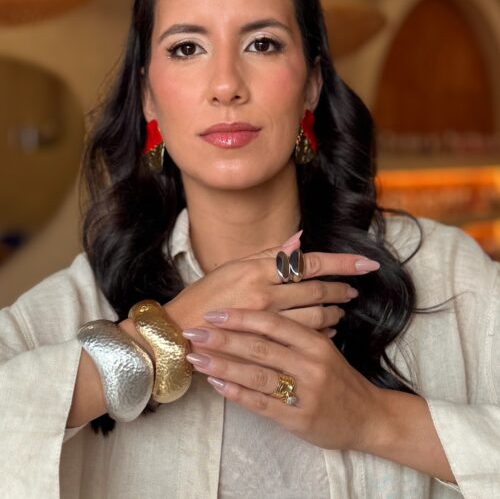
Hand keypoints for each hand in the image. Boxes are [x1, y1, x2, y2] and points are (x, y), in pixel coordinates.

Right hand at [165, 235, 379, 334]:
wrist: (178, 331)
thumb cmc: (204, 296)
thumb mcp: (233, 266)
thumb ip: (269, 254)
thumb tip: (299, 241)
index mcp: (256, 269)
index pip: (308, 263)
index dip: (341, 263)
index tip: (366, 264)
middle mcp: (263, 293)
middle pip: (316, 291)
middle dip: (340, 290)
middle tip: (353, 291)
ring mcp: (264, 320)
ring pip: (314, 316)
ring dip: (333, 312)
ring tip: (341, 310)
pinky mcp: (263, 343)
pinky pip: (300, 338)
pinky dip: (319, 332)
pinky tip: (326, 329)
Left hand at [182, 308, 382, 450]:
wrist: (368, 416)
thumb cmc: (339, 377)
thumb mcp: (323, 346)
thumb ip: (298, 325)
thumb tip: (269, 300)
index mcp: (315, 342)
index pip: (272, 324)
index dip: (241, 317)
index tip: (214, 312)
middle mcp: (309, 365)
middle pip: (259, 347)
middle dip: (223, 339)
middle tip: (194, 332)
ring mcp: (304, 393)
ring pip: (256, 375)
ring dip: (222, 366)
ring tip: (196, 357)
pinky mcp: (297, 419)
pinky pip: (260, 404)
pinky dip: (235, 393)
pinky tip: (216, 385)